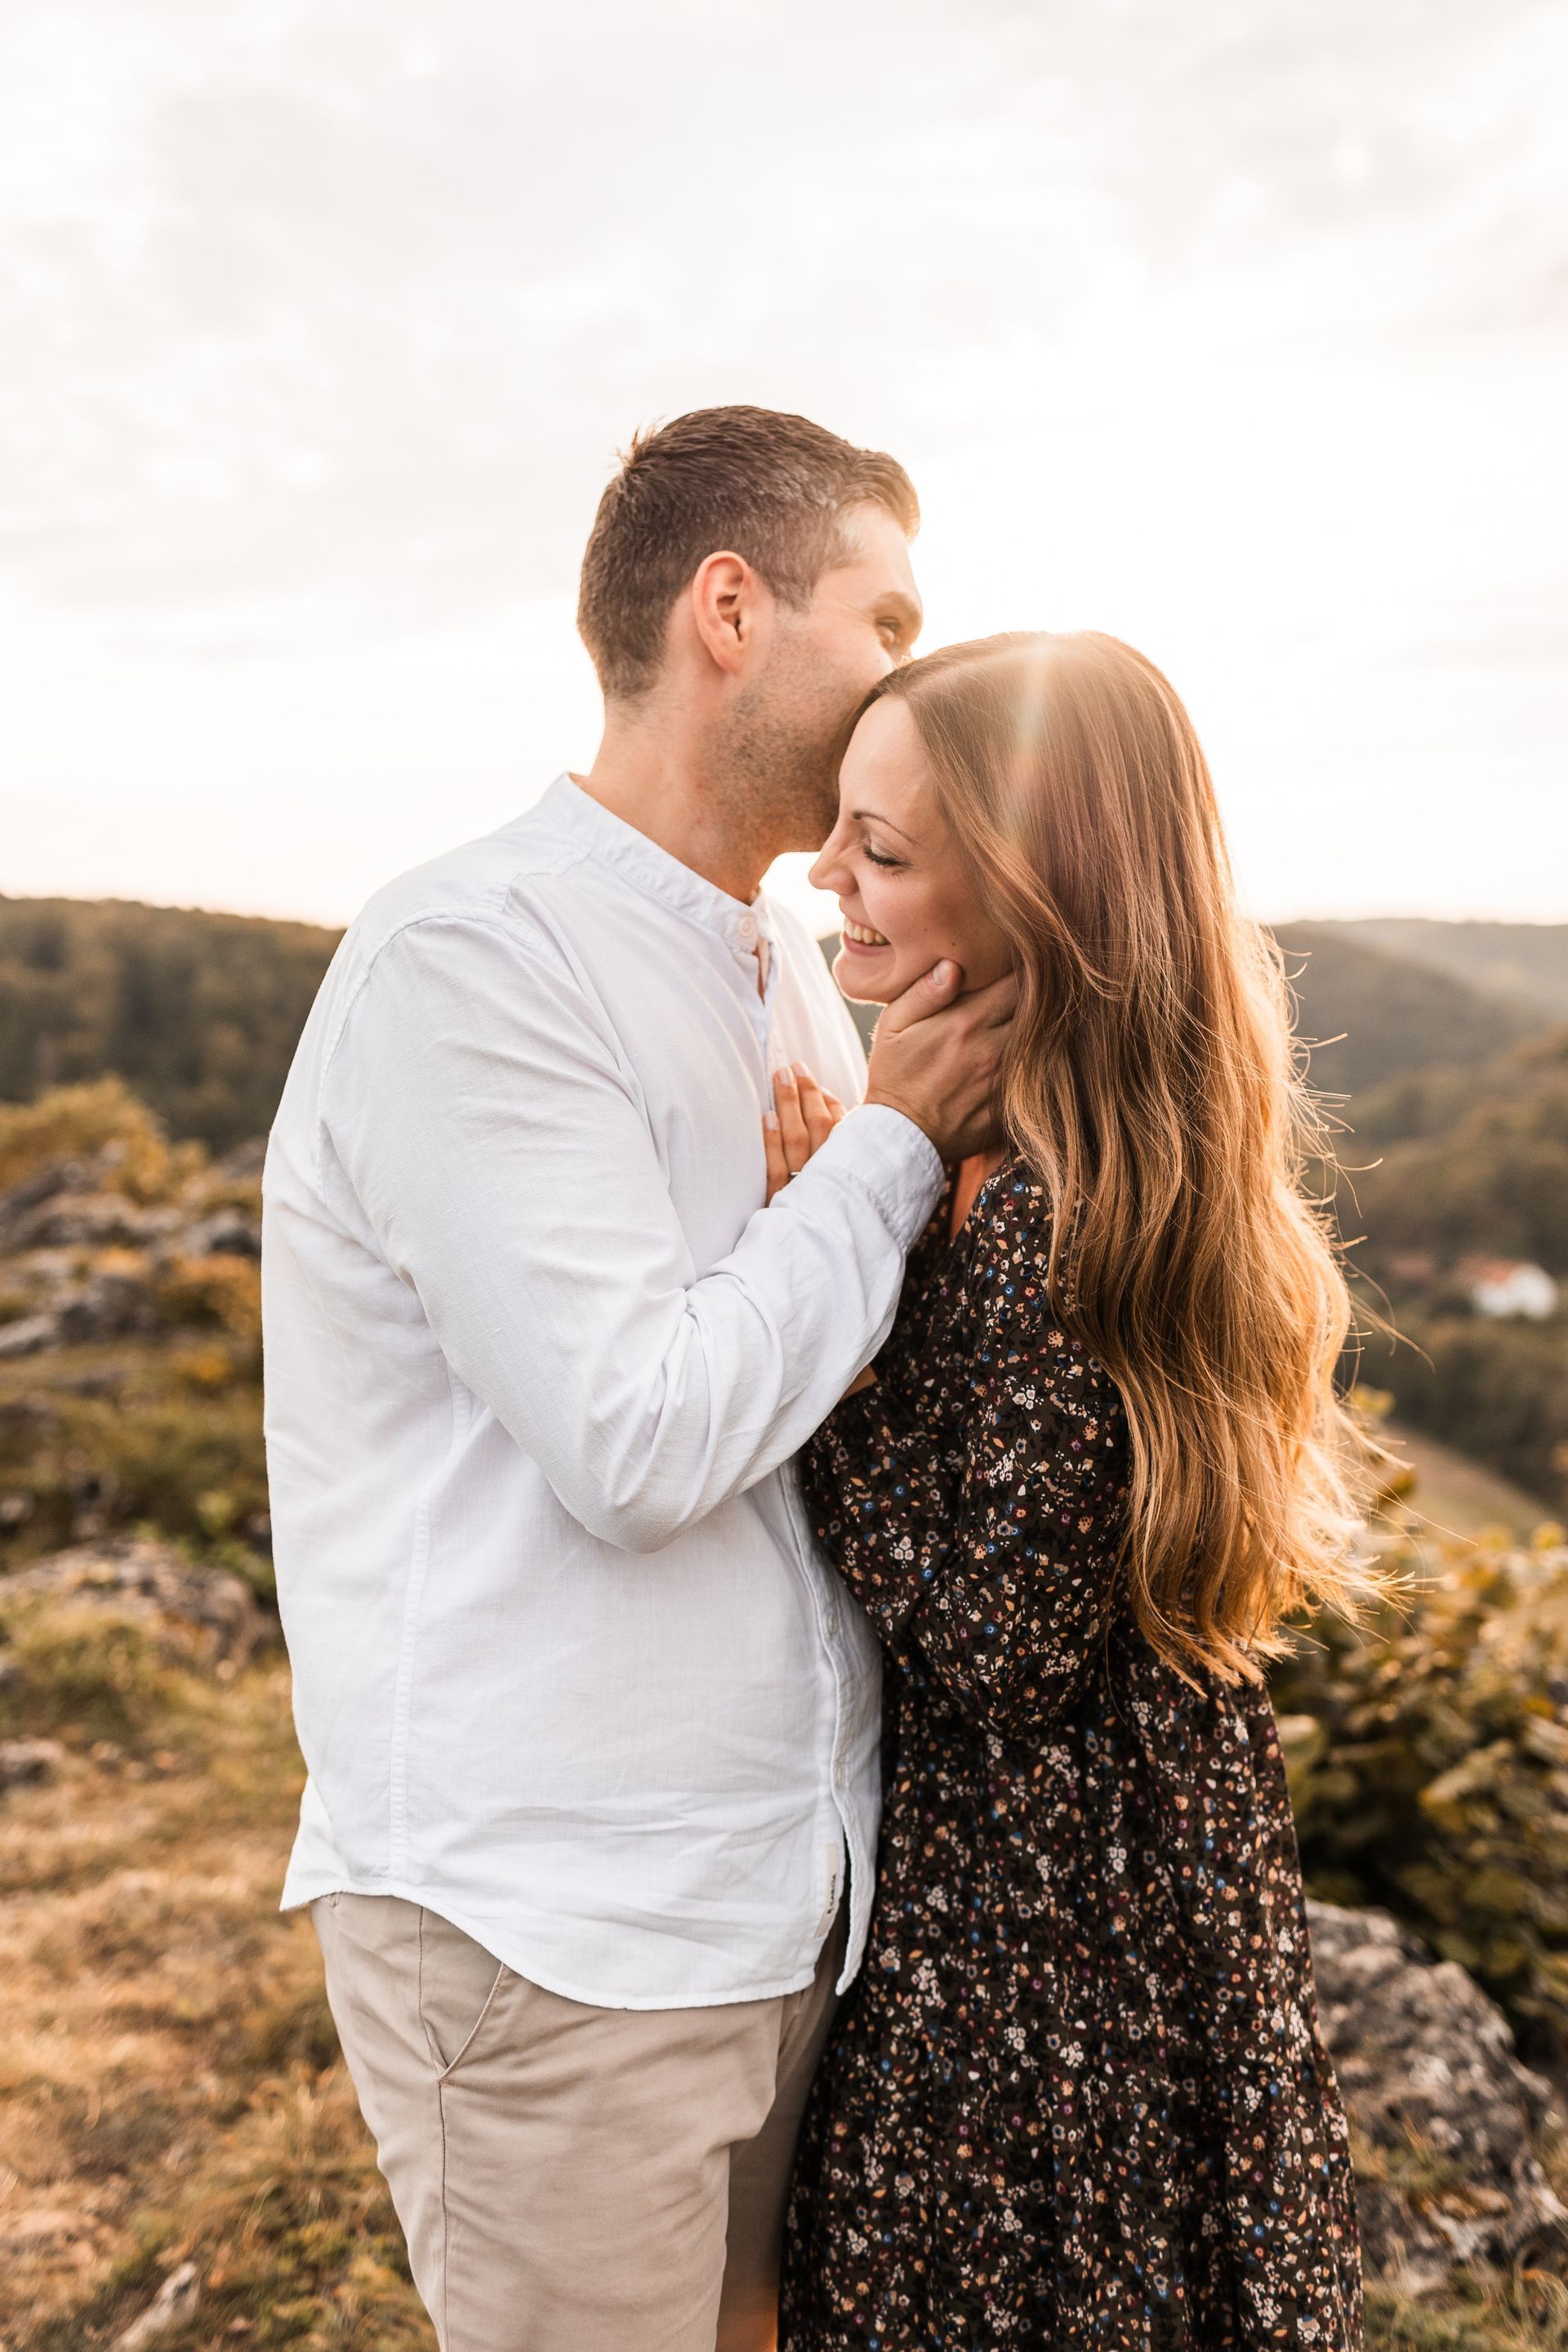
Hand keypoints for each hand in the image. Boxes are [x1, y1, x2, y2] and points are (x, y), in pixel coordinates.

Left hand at [763, 1063, 846, 1201]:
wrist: (822, 1255)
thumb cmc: (837, 1206)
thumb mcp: (848, 1173)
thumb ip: (842, 1135)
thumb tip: (826, 1096)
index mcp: (848, 1167)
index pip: (839, 1124)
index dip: (823, 1098)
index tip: (810, 1076)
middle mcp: (829, 1173)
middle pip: (817, 1125)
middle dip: (805, 1093)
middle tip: (792, 1067)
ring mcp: (805, 1187)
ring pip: (796, 1139)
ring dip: (788, 1105)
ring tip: (780, 1078)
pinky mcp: (782, 1202)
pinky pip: (776, 1169)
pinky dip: (772, 1142)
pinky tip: (767, 1118)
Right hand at [864, 961, 1017, 1162]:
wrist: (901, 1137)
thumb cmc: (894, 1075)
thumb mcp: (893, 1026)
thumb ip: (924, 992)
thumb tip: (954, 964)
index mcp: (966, 1022)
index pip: (1014, 982)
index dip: (1018, 970)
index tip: (1012, 967)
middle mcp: (993, 1049)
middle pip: (1035, 1009)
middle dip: (1033, 997)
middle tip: (1025, 991)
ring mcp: (1005, 1079)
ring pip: (1041, 1041)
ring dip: (1035, 1029)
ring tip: (1021, 1023)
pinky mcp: (1011, 1104)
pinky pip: (1036, 1074)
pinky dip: (1034, 1061)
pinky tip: (1021, 1057)